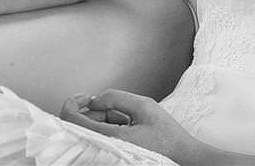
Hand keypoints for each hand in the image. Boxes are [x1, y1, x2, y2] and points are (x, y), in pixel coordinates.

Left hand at [60, 90, 209, 164]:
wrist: (183, 157)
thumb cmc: (167, 136)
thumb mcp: (144, 106)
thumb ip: (115, 97)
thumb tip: (94, 99)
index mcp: (110, 138)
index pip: (71, 119)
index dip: (73, 102)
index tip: (86, 96)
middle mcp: (105, 149)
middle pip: (80, 123)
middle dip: (94, 109)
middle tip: (113, 105)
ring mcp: (109, 153)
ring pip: (91, 130)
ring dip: (102, 118)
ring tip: (125, 116)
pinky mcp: (114, 153)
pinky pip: (101, 137)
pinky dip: (108, 126)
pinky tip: (125, 123)